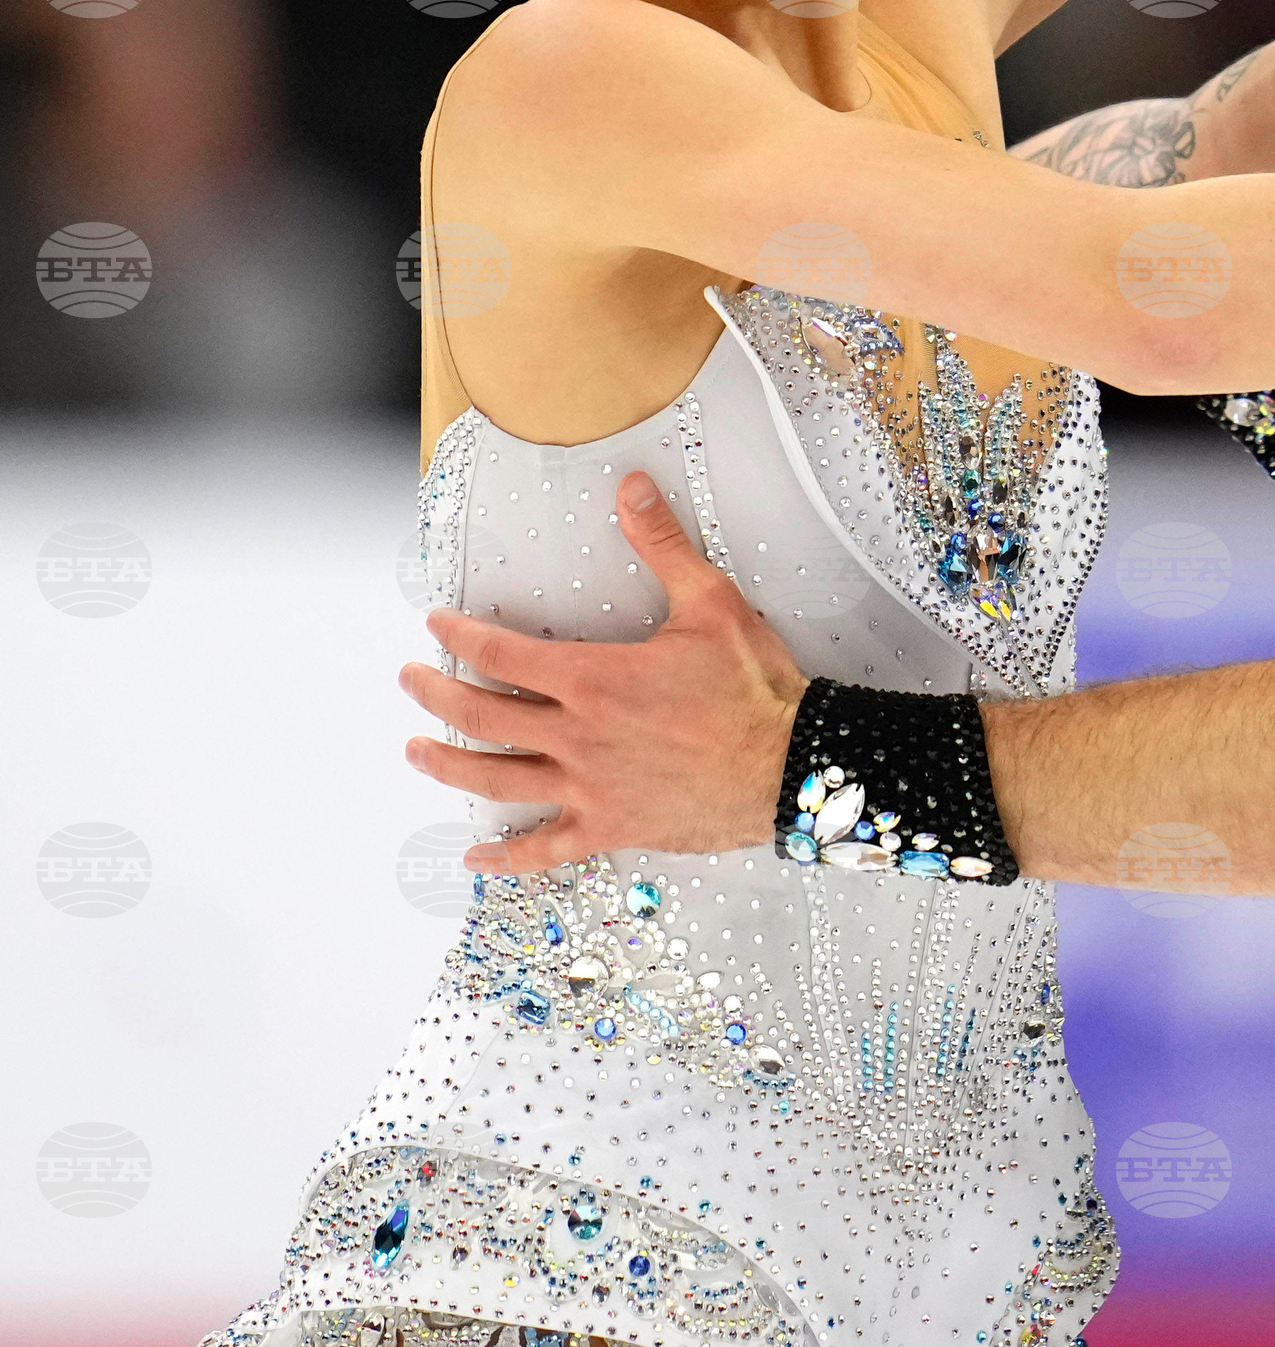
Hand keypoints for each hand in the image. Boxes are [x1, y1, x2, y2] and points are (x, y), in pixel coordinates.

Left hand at [400, 472, 809, 876]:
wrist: (792, 764)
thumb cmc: (753, 688)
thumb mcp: (710, 602)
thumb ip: (662, 545)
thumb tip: (632, 489)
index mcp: (593, 677)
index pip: (502, 655)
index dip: (461, 637)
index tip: (438, 625)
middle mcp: (578, 734)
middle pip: (483, 715)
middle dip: (436, 694)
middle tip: (411, 682)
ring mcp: (589, 787)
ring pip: (498, 778)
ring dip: (449, 764)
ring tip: (417, 751)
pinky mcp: (611, 826)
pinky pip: (547, 848)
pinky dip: (507, 857)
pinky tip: (478, 857)